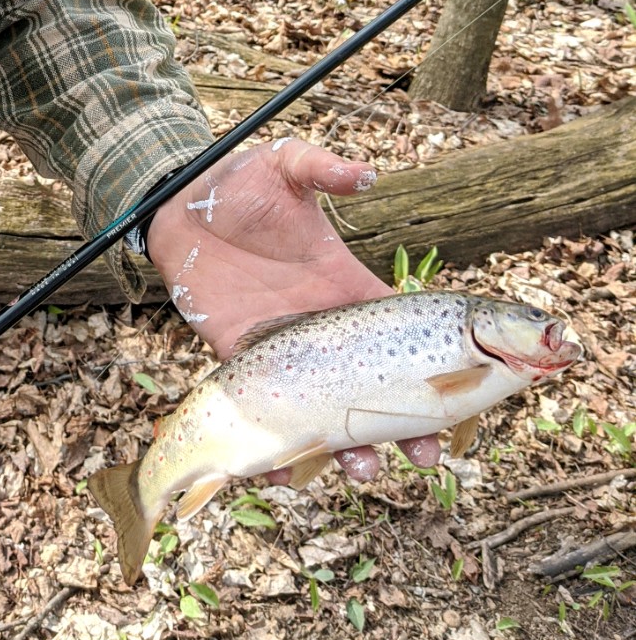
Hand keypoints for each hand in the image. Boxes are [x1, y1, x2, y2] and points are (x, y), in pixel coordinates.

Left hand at [146, 138, 441, 481]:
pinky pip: (266, 412)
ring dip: (349, 448)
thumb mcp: (286, 165)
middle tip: (425, 457)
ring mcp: (286, 348)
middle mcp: (325, 327)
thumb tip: (368, 174)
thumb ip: (324, 169)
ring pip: (329, 411)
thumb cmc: (238, 181)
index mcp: (346, 286)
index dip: (436, 369)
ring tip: (361, 470)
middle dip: (406, 427)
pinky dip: (276, 449)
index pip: (402, 335)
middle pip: (377, 388)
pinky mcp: (242, 359)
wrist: (177, 202)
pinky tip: (286, 474)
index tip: (463, 399)